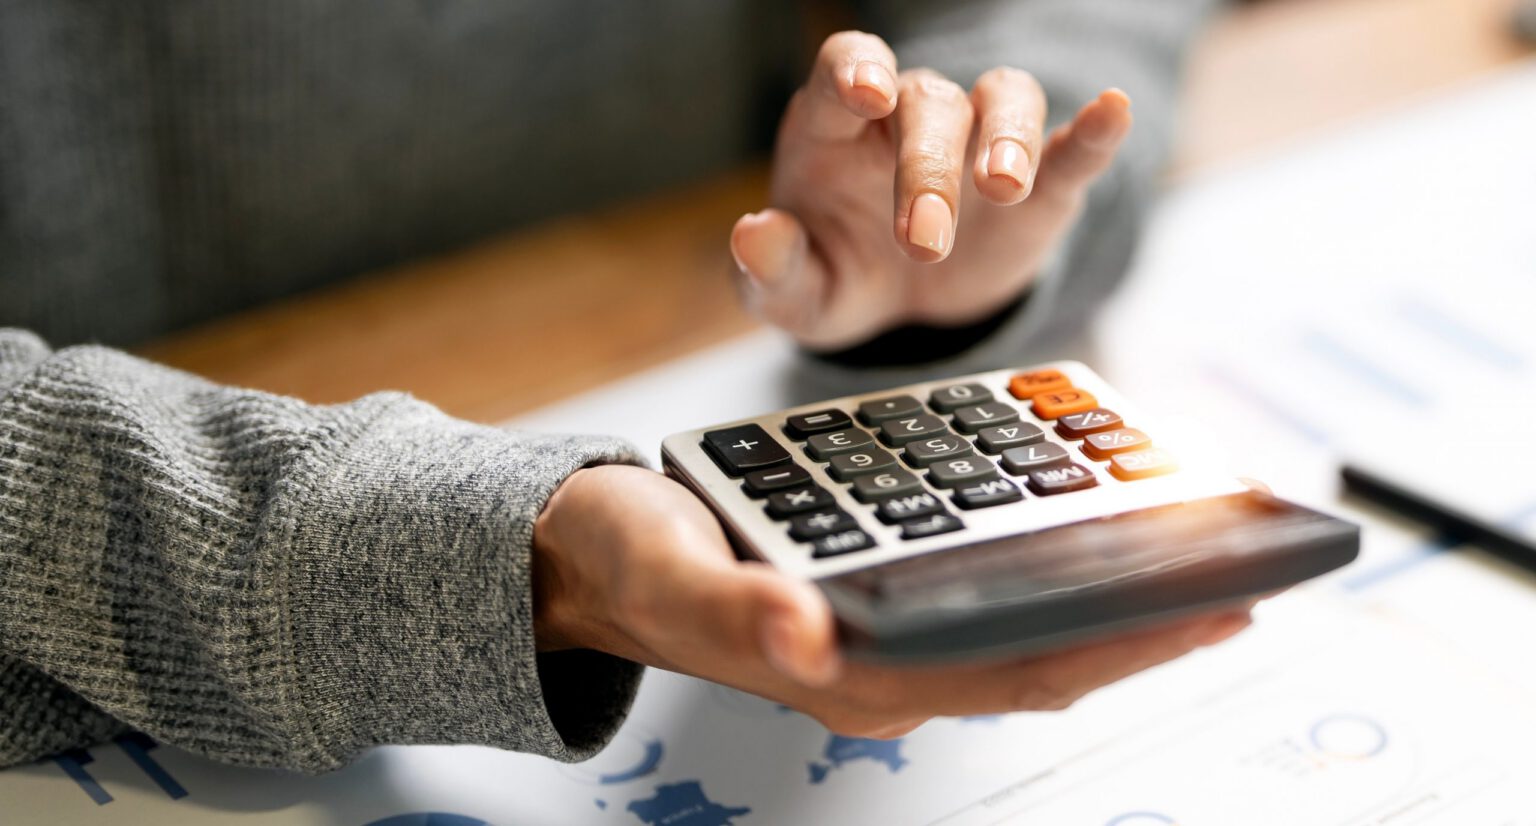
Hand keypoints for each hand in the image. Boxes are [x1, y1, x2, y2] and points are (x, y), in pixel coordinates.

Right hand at [533, 465, 1252, 737]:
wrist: (585, 550)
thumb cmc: (625, 559)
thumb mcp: (668, 570)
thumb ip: (734, 609)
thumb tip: (810, 630)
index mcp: (850, 668)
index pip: (1016, 666)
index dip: (1124, 643)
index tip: (1218, 603)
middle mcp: (880, 662)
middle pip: (1042, 652)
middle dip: (1146, 622)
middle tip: (1238, 572)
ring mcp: (880, 631)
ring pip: (1019, 622)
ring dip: (1104, 592)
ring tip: (1180, 548)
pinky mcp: (871, 592)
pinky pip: (978, 587)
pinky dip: (1041, 560)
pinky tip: (1071, 522)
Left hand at [731, 32, 1133, 351]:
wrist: (905, 308)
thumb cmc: (840, 275)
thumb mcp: (797, 294)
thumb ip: (770, 271)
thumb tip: (755, 236)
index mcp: (840, 128)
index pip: (846, 67)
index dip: (857, 69)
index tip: (865, 92)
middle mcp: (910, 117)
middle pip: (928, 103)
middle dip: (926, 169)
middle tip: (923, 242)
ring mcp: (979, 144)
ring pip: (1003, 99)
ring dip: (1005, 136)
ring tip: (1003, 186)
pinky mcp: (1038, 187)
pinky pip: (1068, 146)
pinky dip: (1092, 131)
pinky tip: (1112, 113)